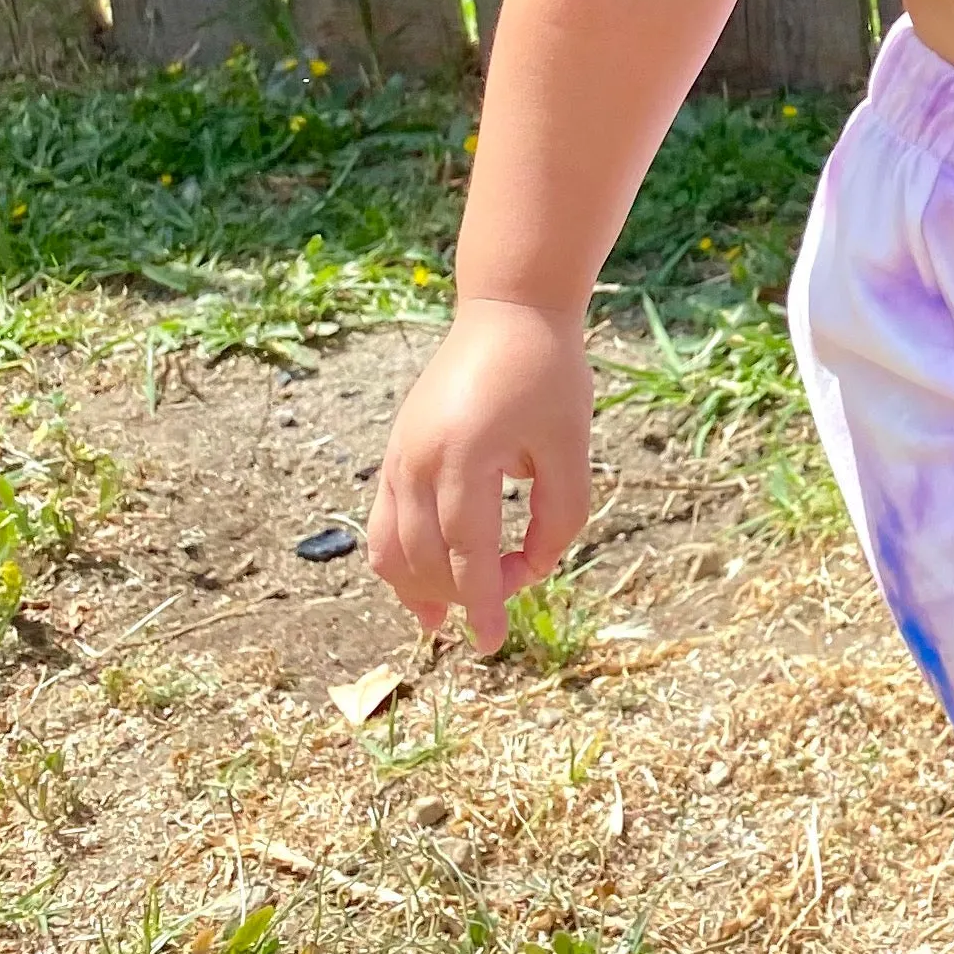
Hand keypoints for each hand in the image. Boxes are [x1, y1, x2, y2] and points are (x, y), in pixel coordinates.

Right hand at [368, 298, 593, 652]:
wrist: (508, 311)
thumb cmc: (549, 374)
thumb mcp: (570, 445)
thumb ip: (559, 514)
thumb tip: (531, 571)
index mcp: (466, 455)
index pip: (467, 551)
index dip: (482, 601)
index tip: (491, 642)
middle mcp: (419, 459)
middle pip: (426, 556)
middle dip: (457, 597)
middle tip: (491, 620)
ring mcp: (399, 455)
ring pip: (391, 546)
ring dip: (415, 589)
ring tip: (439, 622)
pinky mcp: (394, 451)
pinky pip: (382, 520)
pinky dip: (397, 559)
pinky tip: (418, 585)